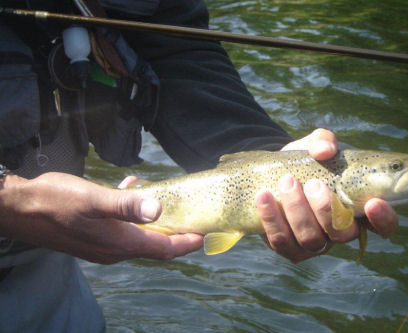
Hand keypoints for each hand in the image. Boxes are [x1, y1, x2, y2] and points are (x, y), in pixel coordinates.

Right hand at [0, 173, 202, 263]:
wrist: (19, 210)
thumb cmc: (54, 201)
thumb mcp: (93, 199)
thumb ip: (125, 205)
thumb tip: (157, 210)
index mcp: (120, 243)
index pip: (165, 249)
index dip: (187, 243)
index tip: (205, 233)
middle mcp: (114, 251)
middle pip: (156, 246)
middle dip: (176, 233)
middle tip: (192, 216)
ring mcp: (103, 247)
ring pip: (140, 237)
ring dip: (153, 221)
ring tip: (161, 197)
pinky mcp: (93, 239)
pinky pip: (122, 231)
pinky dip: (132, 215)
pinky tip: (127, 191)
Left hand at [255, 128, 397, 261]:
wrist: (273, 173)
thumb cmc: (306, 161)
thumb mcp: (316, 146)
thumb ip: (324, 140)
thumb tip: (325, 149)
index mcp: (359, 209)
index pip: (384, 226)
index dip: (384, 220)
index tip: (374, 203)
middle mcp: (340, 232)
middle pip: (342, 235)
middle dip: (327, 210)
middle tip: (313, 184)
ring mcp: (314, 243)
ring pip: (311, 240)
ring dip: (298, 211)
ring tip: (286, 182)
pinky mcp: (288, 247)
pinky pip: (281, 241)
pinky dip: (272, 219)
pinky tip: (263, 196)